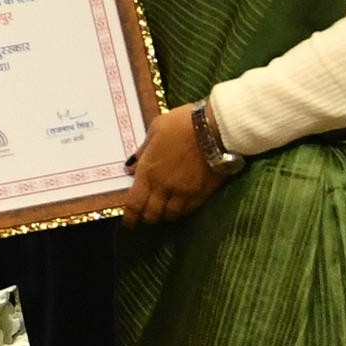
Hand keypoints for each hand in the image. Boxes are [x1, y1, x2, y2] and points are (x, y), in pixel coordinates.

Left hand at [119, 102, 224, 222]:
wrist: (215, 128)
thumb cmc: (182, 123)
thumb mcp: (155, 129)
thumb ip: (143, 151)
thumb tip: (130, 167)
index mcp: (148, 172)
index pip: (134, 204)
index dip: (130, 217)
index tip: (129, 222)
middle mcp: (164, 187)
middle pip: (152, 214)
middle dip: (148, 216)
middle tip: (147, 215)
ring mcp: (184, 192)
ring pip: (171, 215)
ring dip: (166, 214)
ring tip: (165, 210)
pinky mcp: (202, 193)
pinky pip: (189, 210)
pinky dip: (183, 211)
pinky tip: (182, 206)